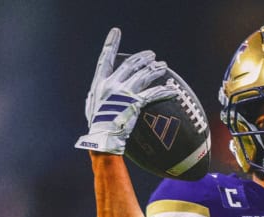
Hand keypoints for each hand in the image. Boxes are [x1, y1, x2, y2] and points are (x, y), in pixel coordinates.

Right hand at [75, 27, 177, 154]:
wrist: (102, 138)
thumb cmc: (96, 126)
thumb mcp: (91, 106)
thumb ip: (96, 94)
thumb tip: (98, 89)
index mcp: (99, 83)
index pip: (105, 58)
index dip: (111, 43)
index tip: (116, 31)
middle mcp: (112, 84)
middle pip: (130, 64)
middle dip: (143, 58)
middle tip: (153, 55)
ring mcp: (124, 93)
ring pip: (143, 76)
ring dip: (155, 70)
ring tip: (163, 67)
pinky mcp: (135, 103)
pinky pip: (153, 94)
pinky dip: (164, 92)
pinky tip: (173, 90)